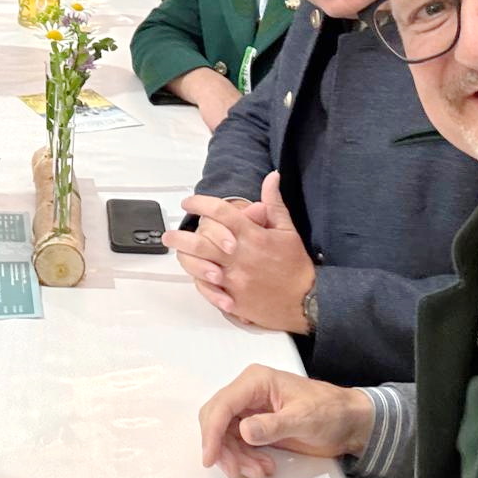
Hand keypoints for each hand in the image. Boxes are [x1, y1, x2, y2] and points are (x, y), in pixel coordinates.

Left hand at [167, 173, 314, 331]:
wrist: (307, 301)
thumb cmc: (295, 265)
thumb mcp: (288, 230)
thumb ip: (274, 203)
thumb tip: (272, 177)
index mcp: (253, 236)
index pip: (221, 212)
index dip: (200, 203)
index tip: (189, 202)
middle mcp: (240, 257)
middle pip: (201, 242)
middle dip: (180, 237)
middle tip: (169, 235)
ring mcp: (235, 280)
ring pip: (199, 267)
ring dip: (185, 259)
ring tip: (177, 254)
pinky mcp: (234, 299)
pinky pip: (208, 290)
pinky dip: (200, 283)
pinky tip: (196, 276)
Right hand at [198, 365, 372, 477]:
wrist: (350, 422)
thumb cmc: (331, 412)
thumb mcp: (304, 419)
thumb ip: (273, 425)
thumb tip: (244, 431)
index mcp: (256, 381)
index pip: (222, 405)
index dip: (212, 432)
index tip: (210, 459)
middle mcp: (248, 392)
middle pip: (217, 419)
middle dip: (223, 448)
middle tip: (237, 471)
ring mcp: (250, 408)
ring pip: (225, 435)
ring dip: (236, 457)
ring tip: (260, 472)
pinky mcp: (256, 425)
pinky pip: (238, 443)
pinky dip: (245, 458)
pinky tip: (263, 467)